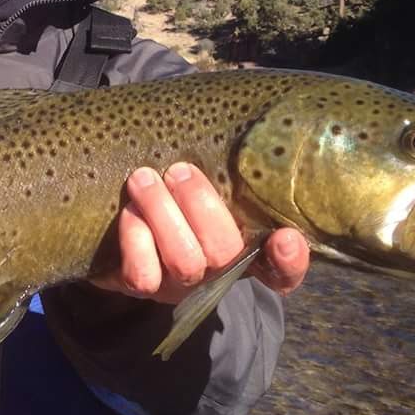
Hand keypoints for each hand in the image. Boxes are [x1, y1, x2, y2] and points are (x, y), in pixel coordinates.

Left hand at [91, 163, 309, 303]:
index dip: (289, 260)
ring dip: (162, 213)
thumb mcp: (210, 183)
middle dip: (200, 205)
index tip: (287, 237)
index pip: (283, 270)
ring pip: (184, 262)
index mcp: (246, 251)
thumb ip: (227, 172)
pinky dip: (135, 238)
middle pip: (225, 252)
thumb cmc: (178, 196)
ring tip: (144, 178)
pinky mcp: (143, 288)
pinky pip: (142, 275)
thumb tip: (239, 126)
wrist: (124, 229)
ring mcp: (181, 285)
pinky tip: (129, 210)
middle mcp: (218, 274)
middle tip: (179, 171)